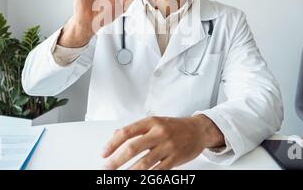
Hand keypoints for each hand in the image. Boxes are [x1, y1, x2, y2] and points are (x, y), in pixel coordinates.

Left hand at [101, 115, 224, 169]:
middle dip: (116, 160)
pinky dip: (147, 177)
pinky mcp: (175, 159)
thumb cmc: (174, 126)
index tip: (103, 153)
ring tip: (119, 178)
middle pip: (133, 148)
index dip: (112, 144)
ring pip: (144, 163)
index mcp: (151, 122)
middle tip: (106, 168)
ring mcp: (168, 146)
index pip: (126, 132)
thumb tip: (114, 135)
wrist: (198, 130)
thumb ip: (135, 129)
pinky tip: (139, 180)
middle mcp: (159, 133)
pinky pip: (158, 171)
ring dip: (129, 172)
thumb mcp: (154, 122)